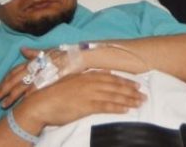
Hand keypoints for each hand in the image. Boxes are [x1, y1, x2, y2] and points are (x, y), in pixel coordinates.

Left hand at [0, 47, 87, 107]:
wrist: (80, 55)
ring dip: (12, 96)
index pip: (14, 71)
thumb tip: (22, 49)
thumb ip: (34, 53)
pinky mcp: (50, 78)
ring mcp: (42, 72)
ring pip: (23, 85)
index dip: (5, 80)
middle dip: (3, 89)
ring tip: (3, 105)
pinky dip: (29, 95)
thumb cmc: (65, 54)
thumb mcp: (48, 51)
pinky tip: (21, 102)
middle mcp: (35, 66)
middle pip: (15, 79)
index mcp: (33, 60)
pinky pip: (37, 87)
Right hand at [18, 71, 145, 129]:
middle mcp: (90, 82)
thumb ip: (85, 78)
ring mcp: (89, 93)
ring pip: (114, 95)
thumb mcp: (70, 80)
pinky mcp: (87, 105)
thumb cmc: (54, 93)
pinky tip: (127, 110)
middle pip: (116, 85)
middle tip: (144, 94)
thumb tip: (99, 75)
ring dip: (129, 99)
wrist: (42, 103)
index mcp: (86, 75)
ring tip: (140, 103)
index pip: (110, 77)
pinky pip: (106, 106)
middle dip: (131, 90)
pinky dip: (118, 107)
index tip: (136, 84)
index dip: (124, 80)